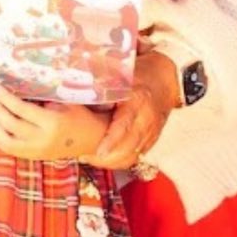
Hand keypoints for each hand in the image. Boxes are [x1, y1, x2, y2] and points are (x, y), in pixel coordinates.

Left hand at [0, 86, 102, 161]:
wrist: (93, 140)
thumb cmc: (79, 115)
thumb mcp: (65, 101)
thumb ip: (43, 95)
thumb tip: (16, 81)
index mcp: (52, 123)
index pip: (20, 109)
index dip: (5, 97)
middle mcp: (42, 139)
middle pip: (9, 124)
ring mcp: (37, 151)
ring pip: (5, 141)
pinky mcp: (34, 157)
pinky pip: (10, 149)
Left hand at [85, 50, 176, 169]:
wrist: (163, 81)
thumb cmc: (137, 76)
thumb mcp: (118, 75)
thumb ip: (99, 87)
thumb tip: (72, 96)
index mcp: (138, 101)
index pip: (125, 125)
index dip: (112, 140)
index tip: (98, 151)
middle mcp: (147, 119)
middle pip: (130, 146)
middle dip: (108, 157)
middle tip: (85, 157)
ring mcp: (152, 132)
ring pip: (133, 155)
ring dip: (112, 161)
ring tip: (89, 159)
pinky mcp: (152, 140)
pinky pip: (137, 156)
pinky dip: (120, 160)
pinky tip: (103, 159)